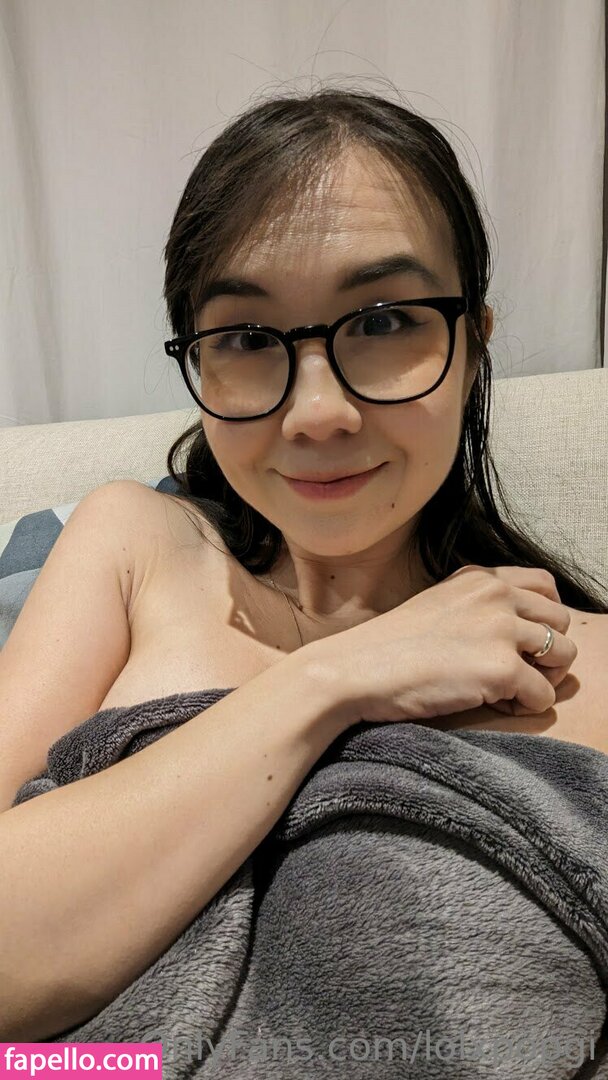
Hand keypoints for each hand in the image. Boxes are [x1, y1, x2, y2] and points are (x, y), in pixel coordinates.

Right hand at [312, 565, 576, 724]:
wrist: (354, 670)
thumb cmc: (385, 648)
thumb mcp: (436, 606)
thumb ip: (475, 607)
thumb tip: (514, 633)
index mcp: (480, 579)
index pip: (546, 586)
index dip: (543, 618)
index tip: (522, 643)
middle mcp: (496, 596)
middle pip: (561, 623)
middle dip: (545, 653)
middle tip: (512, 674)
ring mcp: (501, 630)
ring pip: (564, 657)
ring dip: (542, 680)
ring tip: (504, 691)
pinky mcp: (501, 669)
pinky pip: (543, 696)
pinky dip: (524, 708)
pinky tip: (490, 705)